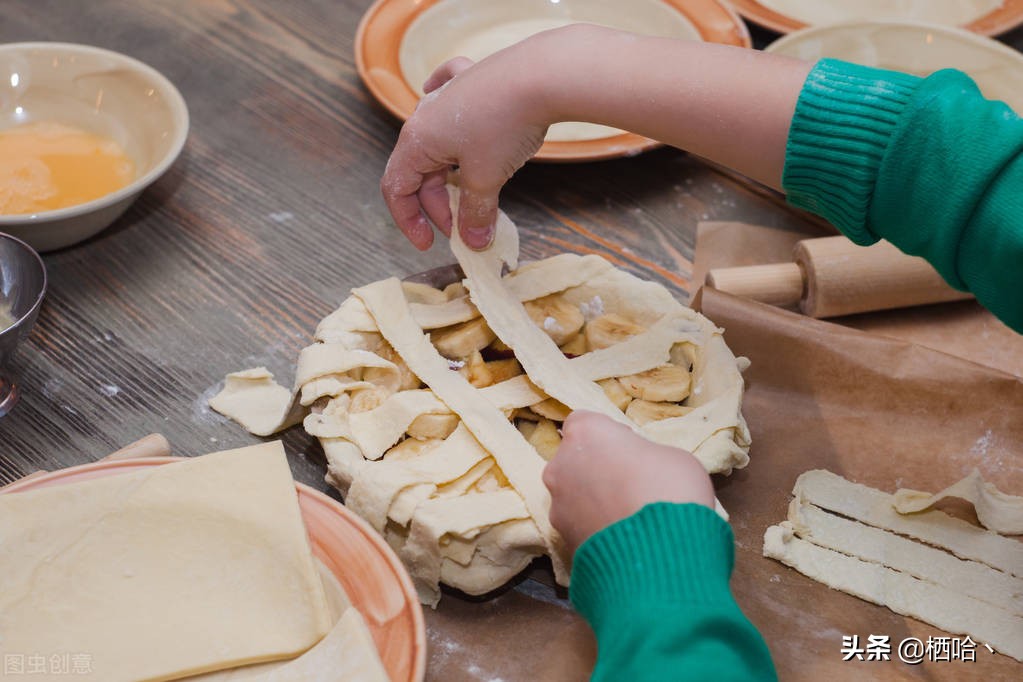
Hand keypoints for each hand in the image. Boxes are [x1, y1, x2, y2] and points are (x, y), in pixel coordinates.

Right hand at [380, 44, 550, 250]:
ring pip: (439, 144)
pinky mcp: (471, 82)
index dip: (409, 221)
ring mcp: (448, 95)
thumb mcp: (488, 177)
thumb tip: (473, 241)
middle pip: (420, 170)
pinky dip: (449, 114)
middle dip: (440, 204)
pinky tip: (436, 96)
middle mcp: (425, 115)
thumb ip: (476, 212)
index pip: (397, 188)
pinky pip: (449, 98)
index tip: (429, 243)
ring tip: (477, 195)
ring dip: (452, 174)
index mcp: (417, 140)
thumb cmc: (506, 123)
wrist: (542, 75)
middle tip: (466, 227)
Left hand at [543, 411, 714, 554]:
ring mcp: (556, 503)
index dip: (608, 436)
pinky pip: (578, 524)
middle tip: (630, 486)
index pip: (584, 422)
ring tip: (626, 518)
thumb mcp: (672, 458)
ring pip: (573, 493)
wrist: (659, 554)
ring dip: (593, 500)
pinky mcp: (561, 538)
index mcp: (586, 433)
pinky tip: (621, 539)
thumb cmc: (671, 490)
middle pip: (575, 459)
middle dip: (597, 468)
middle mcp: (561, 463)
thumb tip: (639, 470)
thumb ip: (645, 456)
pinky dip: (593, 528)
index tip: (630, 451)